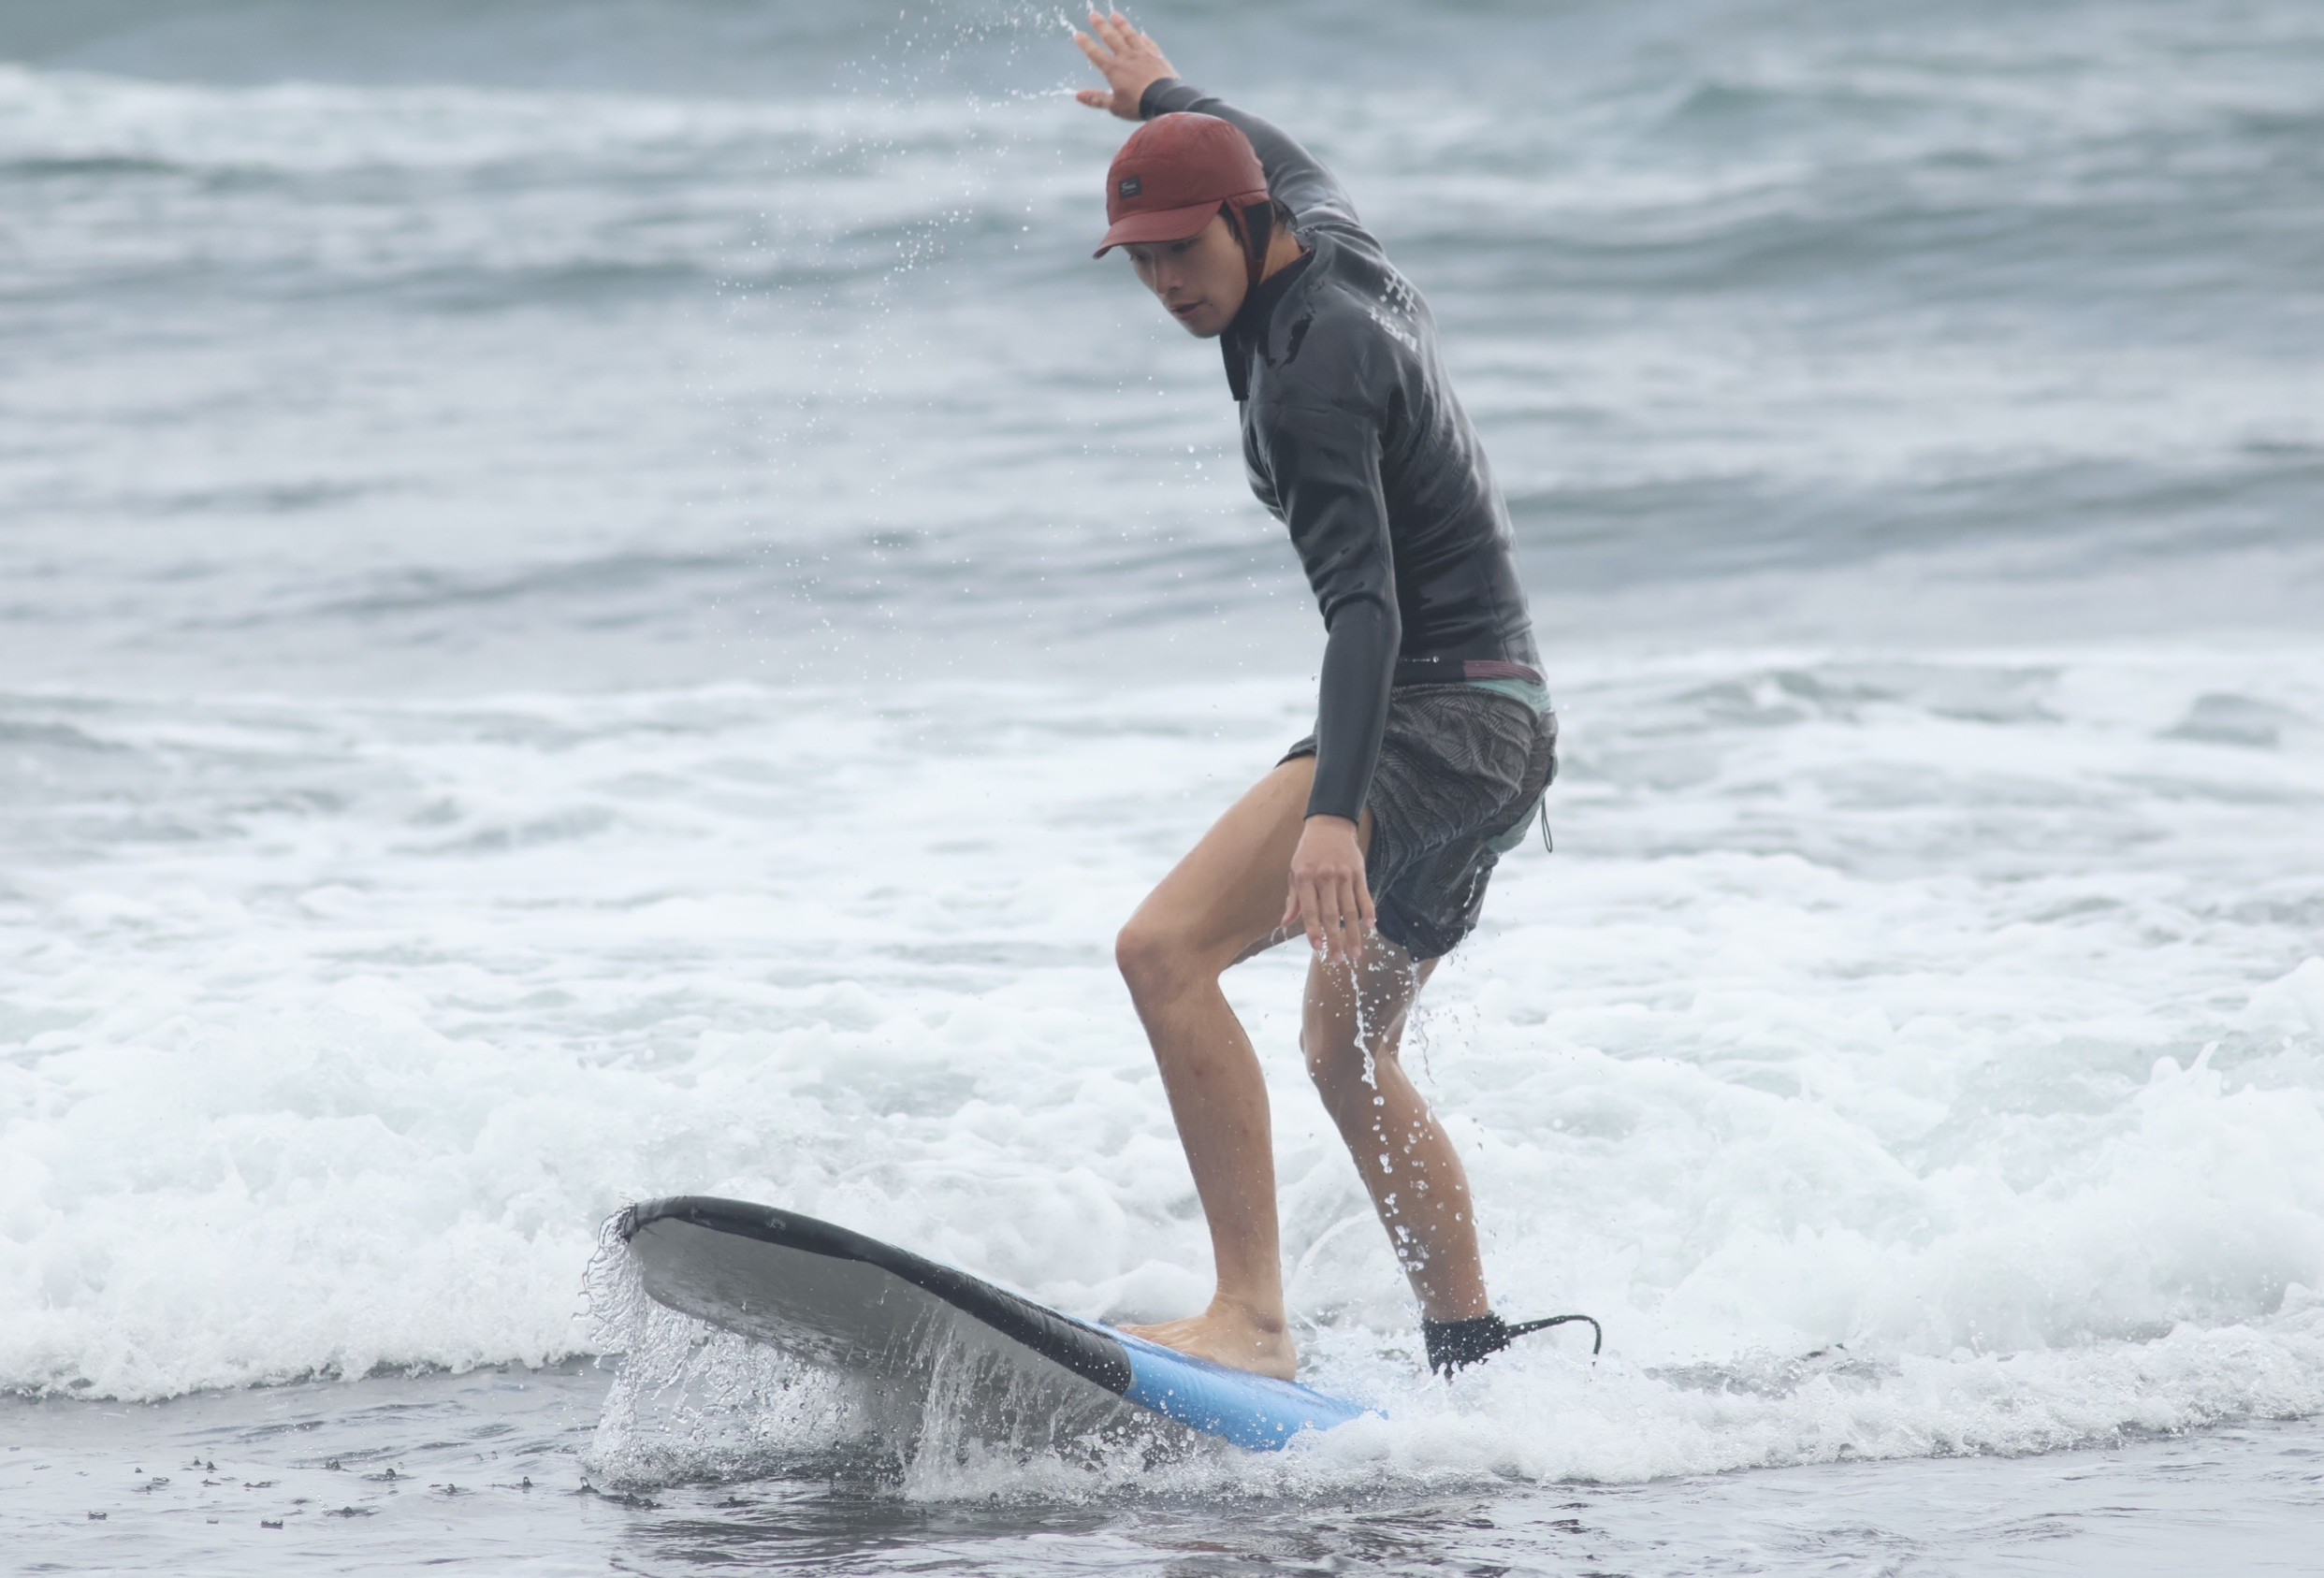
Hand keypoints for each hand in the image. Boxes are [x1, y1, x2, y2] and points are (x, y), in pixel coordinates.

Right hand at [1073, 9, 1176, 120]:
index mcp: (1114, 70)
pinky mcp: (1157, 56)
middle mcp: (1127, 58)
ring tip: (1115, 15)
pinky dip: (1144, 38)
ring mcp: (1143, 54)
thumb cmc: (1138, 105)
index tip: (1078, 34)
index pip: (1096, 54)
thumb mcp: (1115, 106)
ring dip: (1121, 24)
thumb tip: (1078, 96)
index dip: (1086, 44)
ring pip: (1130, 35)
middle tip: (1093, 14)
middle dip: (1101, 26)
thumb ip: (1096, 99)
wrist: (1165, 100)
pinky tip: (1142, 34)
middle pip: (1112, 38)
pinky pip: (1149, 44)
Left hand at [1283, 815, 1374, 963]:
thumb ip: (1293, 900)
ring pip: (1350, 910)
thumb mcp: (1294, 871)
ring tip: (1355, 953)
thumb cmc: (1308, 851)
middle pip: (1331, 915)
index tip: (1317, 948)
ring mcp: (1344, 875)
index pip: (1310, 910)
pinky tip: (1371, 928)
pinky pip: (1365, 896)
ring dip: (1354, 934)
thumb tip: (1285, 924)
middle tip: (1338, 961)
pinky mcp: (1359, 872)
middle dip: (1335, 940)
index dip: (1313, 930)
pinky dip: (1369, 913)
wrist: (1330, 824)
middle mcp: (1325, 877)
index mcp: (1305, 878)